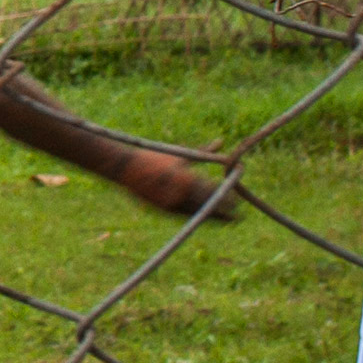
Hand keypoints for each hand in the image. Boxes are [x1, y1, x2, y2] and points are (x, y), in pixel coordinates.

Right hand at [118, 151, 235, 220]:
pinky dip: (198, 216)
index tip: (237, 200)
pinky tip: (204, 216)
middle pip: (209, 206)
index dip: (227, 198)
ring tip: (225, 220)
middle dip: (224, 212)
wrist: (125, 168)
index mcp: (186, 178)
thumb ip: (203, 152)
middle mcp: (181, 194)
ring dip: (213, 216)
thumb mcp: (180, 155)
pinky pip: (187, 215)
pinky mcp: (164, 210)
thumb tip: (221, 142)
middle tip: (236, 216)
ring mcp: (172, 204)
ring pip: (199, 214)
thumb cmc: (153, 157)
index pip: (213, 192)